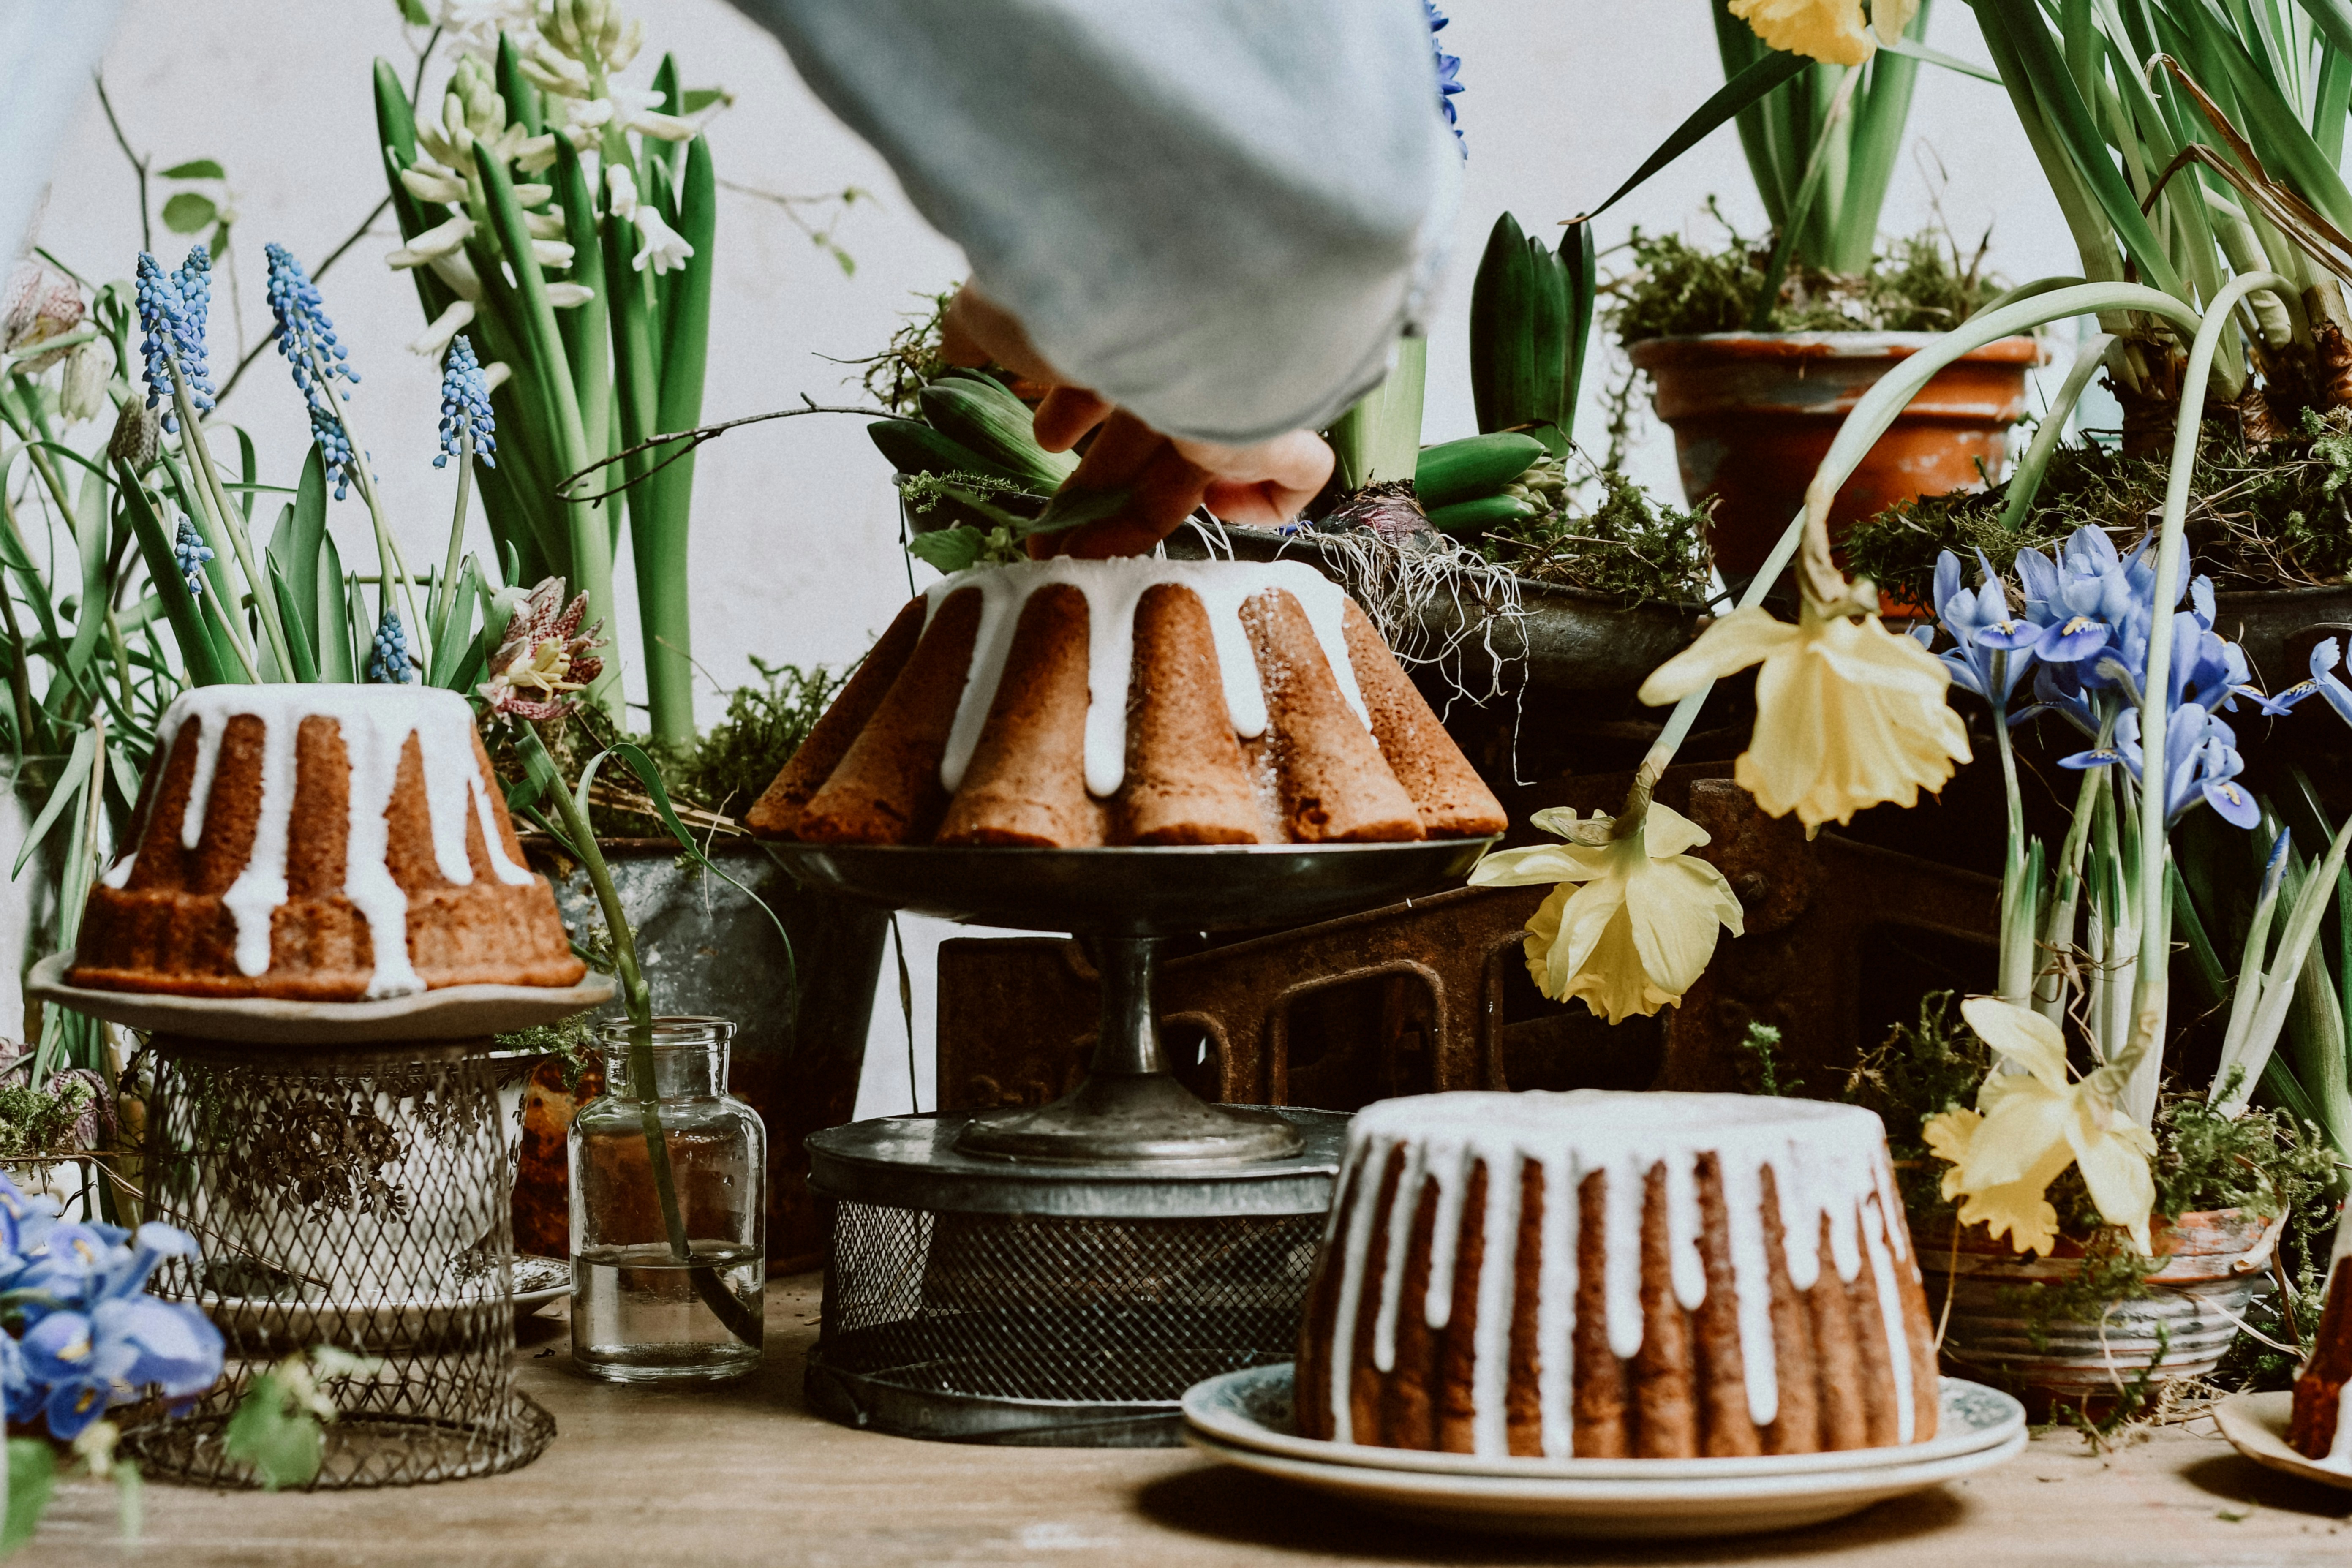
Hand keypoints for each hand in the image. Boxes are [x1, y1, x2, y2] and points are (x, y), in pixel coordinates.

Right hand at [940, 284, 1332, 558]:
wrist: (1163, 279)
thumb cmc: (1074, 286)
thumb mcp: (998, 308)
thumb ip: (977, 329)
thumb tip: (956, 348)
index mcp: (1131, 319)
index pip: (1111, 373)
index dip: (1073, 414)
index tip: (1042, 445)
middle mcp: (1187, 351)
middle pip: (1148, 434)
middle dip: (1090, 487)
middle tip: (1045, 535)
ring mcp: (1239, 387)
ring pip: (1204, 469)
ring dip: (1137, 521)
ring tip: (1074, 555)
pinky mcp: (1285, 424)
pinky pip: (1298, 476)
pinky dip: (1258, 504)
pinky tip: (1216, 502)